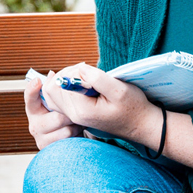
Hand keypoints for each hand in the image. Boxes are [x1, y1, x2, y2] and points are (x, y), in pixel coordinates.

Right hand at [23, 74, 83, 149]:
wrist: (67, 142)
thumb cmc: (62, 118)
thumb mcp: (58, 104)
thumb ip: (54, 91)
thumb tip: (52, 74)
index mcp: (34, 109)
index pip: (29, 97)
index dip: (32, 89)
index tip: (38, 81)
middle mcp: (34, 124)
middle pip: (57, 117)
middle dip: (70, 114)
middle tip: (76, 111)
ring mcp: (41, 138)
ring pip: (65, 129)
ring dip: (75, 124)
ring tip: (76, 122)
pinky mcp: (50, 149)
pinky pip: (68, 139)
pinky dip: (76, 135)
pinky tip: (75, 132)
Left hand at [47, 63, 162, 147]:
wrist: (139, 124)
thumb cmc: (132, 107)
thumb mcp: (119, 90)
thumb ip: (96, 78)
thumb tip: (79, 69)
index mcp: (82, 110)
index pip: (63, 83)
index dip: (75, 71)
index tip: (91, 71)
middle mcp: (73, 115)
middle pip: (53, 88)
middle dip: (68, 73)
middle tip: (87, 71)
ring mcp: (72, 115)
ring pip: (52, 92)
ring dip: (65, 79)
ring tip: (84, 76)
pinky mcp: (74, 113)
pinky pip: (57, 99)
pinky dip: (63, 87)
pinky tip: (76, 82)